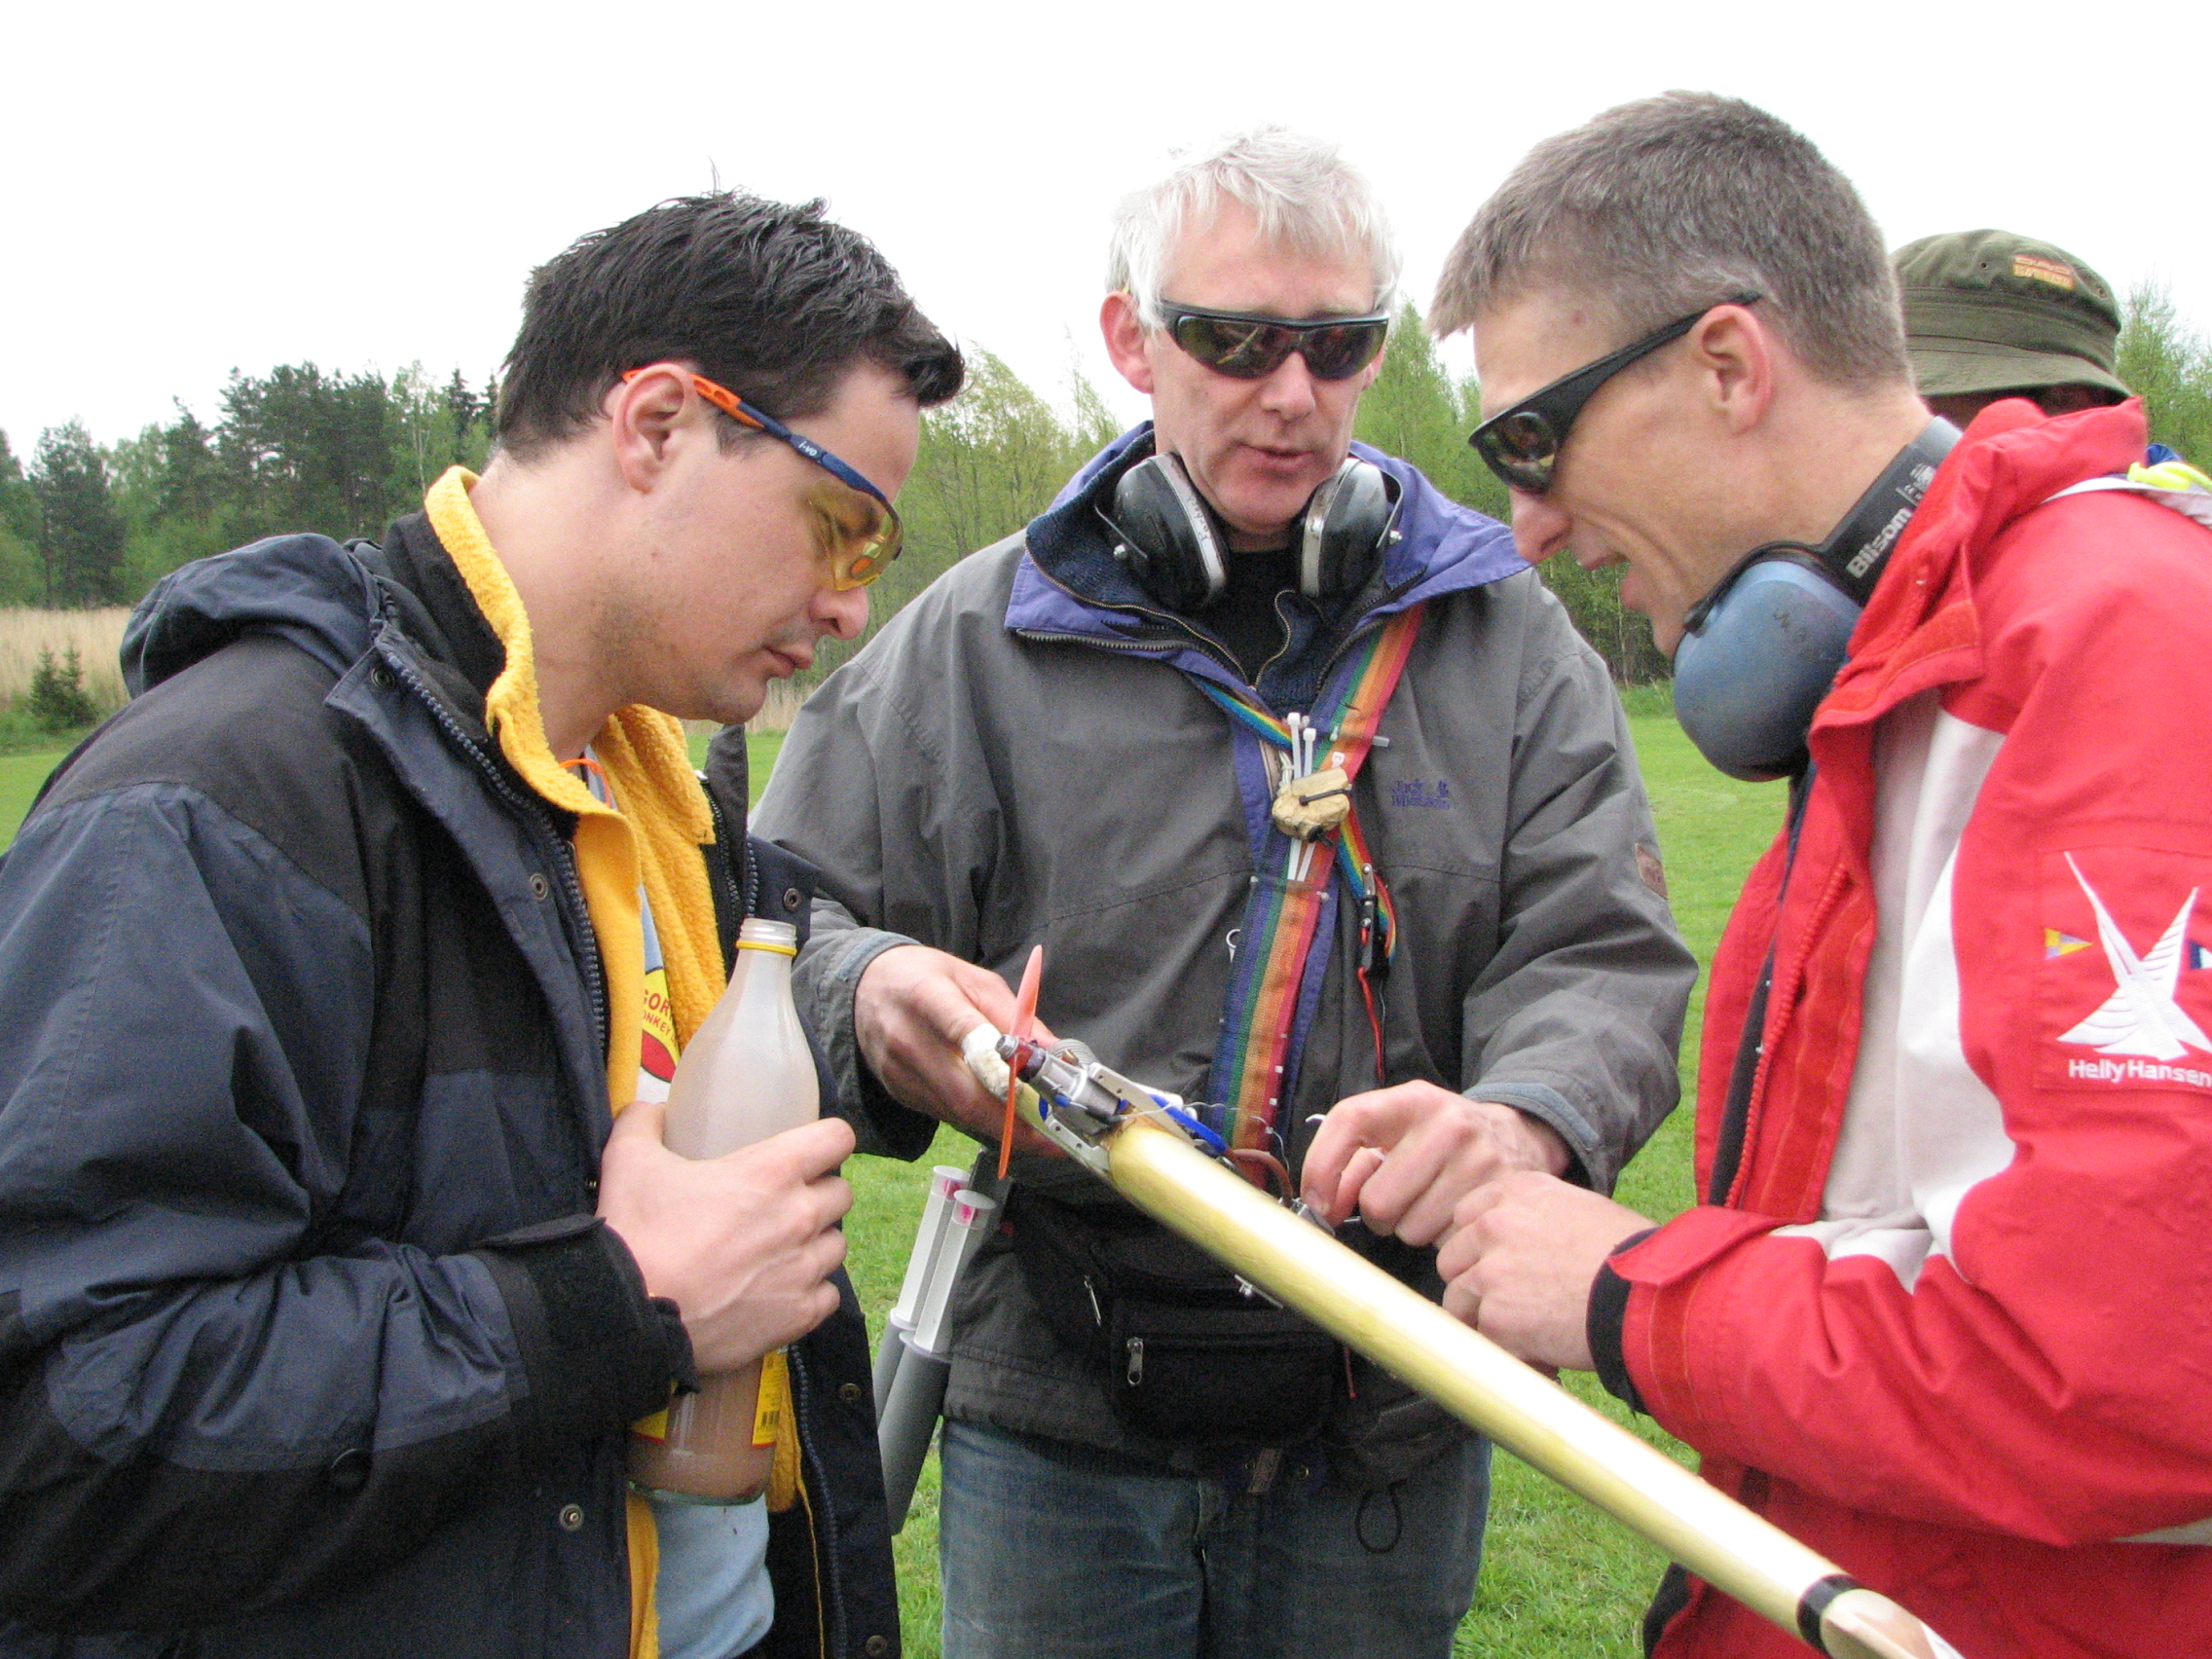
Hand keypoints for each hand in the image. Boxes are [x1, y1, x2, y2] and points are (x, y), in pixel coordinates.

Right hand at [597, 1103, 855, 1374]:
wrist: (630, 1318)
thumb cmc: (637, 1235)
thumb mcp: (629, 1160)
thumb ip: (644, 1123)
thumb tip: (651, 1110)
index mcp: (773, 1172)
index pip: (837, 1138)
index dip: (826, 1140)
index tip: (809, 1150)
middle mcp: (800, 1217)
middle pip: (841, 1193)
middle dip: (817, 1193)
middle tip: (782, 1203)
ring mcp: (804, 1269)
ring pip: (836, 1245)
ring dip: (814, 1242)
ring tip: (780, 1250)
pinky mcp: (799, 1315)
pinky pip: (828, 1295)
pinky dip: (810, 1291)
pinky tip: (781, 1290)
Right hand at [854, 944, 1056, 1154]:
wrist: (866, 987)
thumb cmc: (927, 978)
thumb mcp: (975, 980)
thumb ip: (1014, 1016)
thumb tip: (1052, 1051)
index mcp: (929, 997)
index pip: (966, 1036)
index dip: (1004, 1070)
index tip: (1039, 1094)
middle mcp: (907, 1038)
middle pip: (964, 1093)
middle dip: (1012, 1121)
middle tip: (1049, 1135)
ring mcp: (898, 1071)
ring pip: (955, 1112)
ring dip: (998, 1127)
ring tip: (1035, 1131)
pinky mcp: (897, 1091)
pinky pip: (943, 1113)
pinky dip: (975, 1119)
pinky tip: (998, 1116)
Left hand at [1299, 1081, 1571, 1244]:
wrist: (1518, 1136)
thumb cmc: (1443, 1140)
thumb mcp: (1401, 1133)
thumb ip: (1356, 1164)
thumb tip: (1324, 1205)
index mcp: (1412, 1101)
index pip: (1350, 1119)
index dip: (1322, 1165)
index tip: (1318, 1200)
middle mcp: (1447, 1123)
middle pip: (1378, 1200)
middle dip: (1378, 1214)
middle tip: (1398, 1202)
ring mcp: (1478, 1158)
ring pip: (1410, 1228)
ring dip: (1411, 1228)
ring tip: (1430, 1205)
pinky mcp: (1501, 1193)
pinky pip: (1446, 1241)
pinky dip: (1442, 1239)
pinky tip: (1453, 1215)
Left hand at [1434, 1172, 1650, 1370]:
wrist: (1649, 1296)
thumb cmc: (1632, 1256)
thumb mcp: (1581, 1210)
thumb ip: (1537, 1219)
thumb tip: (1521, 1244)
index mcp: (1516, 1192)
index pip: (1466, 1216)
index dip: (1480, 1246)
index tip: (1496, 1263)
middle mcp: (1494, 1225)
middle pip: (1453, 1257)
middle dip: (1475, 1282)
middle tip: (1509, 1303)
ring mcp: (1490, 1272)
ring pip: (1458, 1301)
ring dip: (1486, 1320)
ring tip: (1526, 1333)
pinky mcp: (1496, 1317)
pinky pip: (1482, 1340)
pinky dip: (1507, 1352)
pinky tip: (1541, 1353)